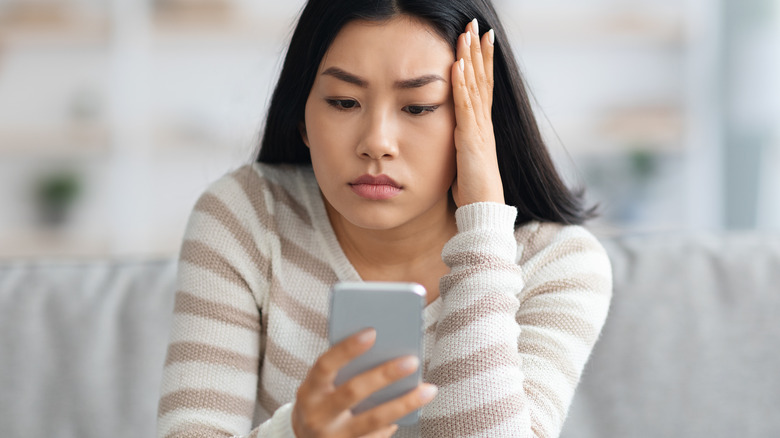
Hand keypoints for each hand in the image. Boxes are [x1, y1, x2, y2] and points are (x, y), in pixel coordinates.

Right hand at [292, 328, 437, 437]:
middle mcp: (318, 415)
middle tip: (412, 361)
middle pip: (353, 392)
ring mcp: (335, 437)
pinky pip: (378, 436)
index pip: (325, 365)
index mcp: (309, 391)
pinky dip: (396, 421)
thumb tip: (383, 348)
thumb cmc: (322, 402)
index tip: (372, 332)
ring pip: (374, 419)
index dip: (347, 349)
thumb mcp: (320, 387)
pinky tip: (413, 408)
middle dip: (384, 375)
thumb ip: (342, 370)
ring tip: (429, 390)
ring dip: (404, 403)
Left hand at [451, 19, 504, 206]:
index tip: (480, 38)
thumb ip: (459, 143)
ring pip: (476, 87)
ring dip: (471, 58)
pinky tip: (457, 65)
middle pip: (482, 79)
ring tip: (467, 34)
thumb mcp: (463, 160)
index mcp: (481, 127)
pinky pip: (466, 107)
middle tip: (477, 24)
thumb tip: (450, 134)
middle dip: (479, 50)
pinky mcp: (471, 140)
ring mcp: (479, 130)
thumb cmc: (472, 191)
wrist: (483, 211)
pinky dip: (462, 85)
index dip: (482, 61)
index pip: (483, 87)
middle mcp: (483, 124)